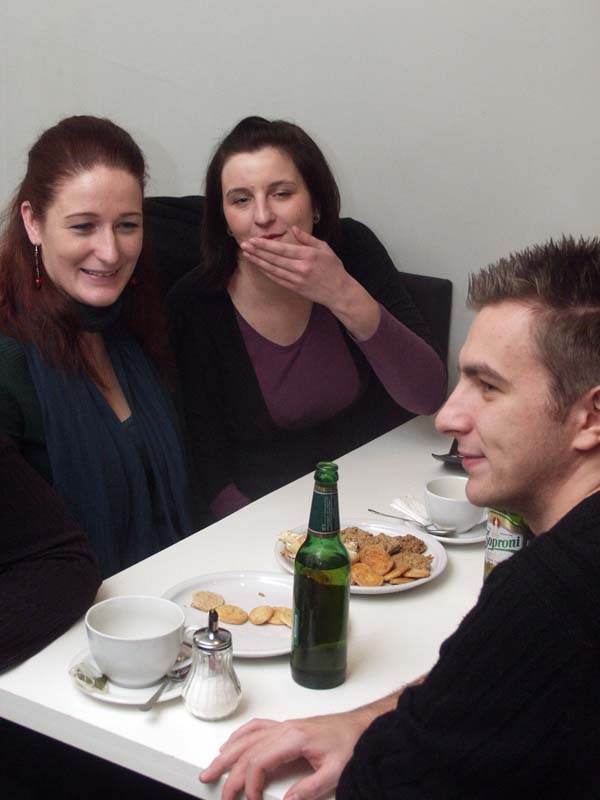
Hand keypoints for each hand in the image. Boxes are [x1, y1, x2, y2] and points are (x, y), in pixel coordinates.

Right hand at [200, 709, 369, 799]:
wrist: (359, 726)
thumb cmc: (349, 744)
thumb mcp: (334, 772)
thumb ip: (309, 789)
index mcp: (294, 738)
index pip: (260, 760)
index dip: (250, 783)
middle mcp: (285, 729)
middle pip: (247, 749)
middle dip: (230, 772)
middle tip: (220, 792)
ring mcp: (283, 726)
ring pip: (247, 737)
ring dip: (227, 753)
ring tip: (212, 769)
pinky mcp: (286, 727)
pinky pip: (256, 728)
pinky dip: (239, 737)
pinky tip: (231, 746)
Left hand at [241, 227, 380, 339]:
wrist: (339, 291)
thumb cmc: (333, 268)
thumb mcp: (324, 248)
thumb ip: (307, 239)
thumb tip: (293, 229)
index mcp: (308, 255)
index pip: (281, 249)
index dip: (265, 245)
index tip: (254, 240)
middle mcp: (300, 268)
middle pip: (274, 259)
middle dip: (257, 252)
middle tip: (244, 245)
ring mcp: (297, 279)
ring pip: (273, 269)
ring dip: (258, 262)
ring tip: (247, 255)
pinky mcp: (295, 288)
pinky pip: (277, 279)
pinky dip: (266, 272)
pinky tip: (259, 266)